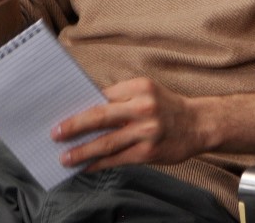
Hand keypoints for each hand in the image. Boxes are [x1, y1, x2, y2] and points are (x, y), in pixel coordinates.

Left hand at [54, 77, 205, 171]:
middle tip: (54, 133)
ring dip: (81, 151)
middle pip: (100, 116)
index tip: (58, 111)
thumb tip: (84, 110)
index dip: (79, 105)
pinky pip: (117, 159)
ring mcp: (146, 131)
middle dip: (73, 126)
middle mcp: (144, 107)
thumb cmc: (167, 107)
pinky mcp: (148, 152)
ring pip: (106, 142)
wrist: (199, 124)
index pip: (102, 96)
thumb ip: (120, 99)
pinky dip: (98, 164)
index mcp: (140, 87)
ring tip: (64, 158)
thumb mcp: (147, 93)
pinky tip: (85, 167)